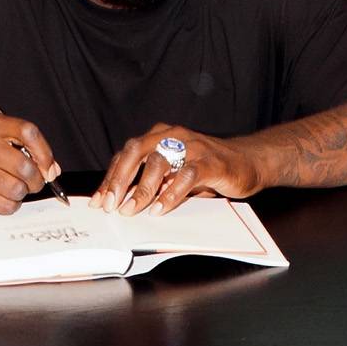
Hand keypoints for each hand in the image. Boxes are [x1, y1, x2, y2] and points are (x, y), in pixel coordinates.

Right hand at [0, 112, 59, 215]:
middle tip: (31, 183)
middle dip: (35, 181)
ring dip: (19, 195)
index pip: (28, 132)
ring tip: (10, 190)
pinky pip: (3, 205)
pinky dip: (8, 206)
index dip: (44, 152)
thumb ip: (24, 150)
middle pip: (25, 166)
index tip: (48, 167)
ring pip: (16, 189)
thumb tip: (52, 170)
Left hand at [94, 124, 260, 215]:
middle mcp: (172, 135)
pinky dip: (171, 193)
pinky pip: (187, 175)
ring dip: (143, 189)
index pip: (127, 155)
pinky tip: (160, 209)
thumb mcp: (174, 174)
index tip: (98, 201)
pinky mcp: (210, 161)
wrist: (248, 161)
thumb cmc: (207, 169)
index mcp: (159, 136)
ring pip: (160, 162)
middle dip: (120, 180)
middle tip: (110, 205)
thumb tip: (120, 202)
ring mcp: (192, 146)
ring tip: (132, 210)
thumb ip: (151, 182)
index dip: (110, 178)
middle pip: (137, 152)